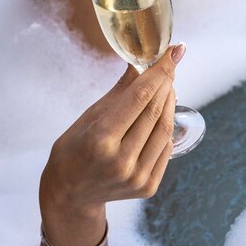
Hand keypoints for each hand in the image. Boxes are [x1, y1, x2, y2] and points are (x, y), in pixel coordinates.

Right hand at [39, 43, 184, 245]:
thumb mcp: (89, 116)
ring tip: (167, 86)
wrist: (71, 193)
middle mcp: (121, 161)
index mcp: (101, 140)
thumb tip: (141, 63)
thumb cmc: (74, 149)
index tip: (174, 52)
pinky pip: (165, 149)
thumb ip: (119, 92)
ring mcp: (137, 177)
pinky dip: (166, 127)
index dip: (160, 71)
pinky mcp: (148, 188)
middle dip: (166, 83)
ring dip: (170, 103)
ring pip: (165, 130)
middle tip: (171, 64)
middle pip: (155, 113)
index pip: (139, 98)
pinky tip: (164, 112)